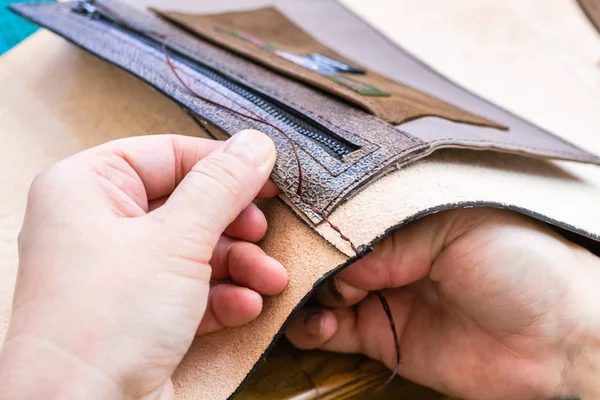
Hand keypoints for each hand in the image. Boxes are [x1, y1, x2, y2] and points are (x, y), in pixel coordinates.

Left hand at [0, 131, 286, 399]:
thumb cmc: (105, 321)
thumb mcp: (175, 241)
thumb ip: (221, 187)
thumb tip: (257, 144)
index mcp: (87, 188)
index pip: (167, 154)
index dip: (221, 164)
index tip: (267, 175)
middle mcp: (99, 225)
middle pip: (187, 205)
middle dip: (235, 225)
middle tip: (265, 232)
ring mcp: (120, 272)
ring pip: (194, 250)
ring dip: (240, 266)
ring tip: (271, 280)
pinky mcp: (139, 312)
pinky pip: (190, 290)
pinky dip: (223, 297)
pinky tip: (246, 308)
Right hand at [286, 208, 599, 398]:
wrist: (558, 341)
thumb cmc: (524, 264)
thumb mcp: (456, 227)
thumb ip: (392, 239)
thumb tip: (342, 262)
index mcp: (405, 214)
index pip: (343, 209)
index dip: (312, 216)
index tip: (281, 220)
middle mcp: (389, 253)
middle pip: (325, 251)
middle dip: (297, 255)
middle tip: (271, 260)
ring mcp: (382, 295)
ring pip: (320, 290)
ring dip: (298, 292)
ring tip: (288, 292)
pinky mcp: (381, 336)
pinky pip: (331, 331)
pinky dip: (312, 328)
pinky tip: (314, 323)